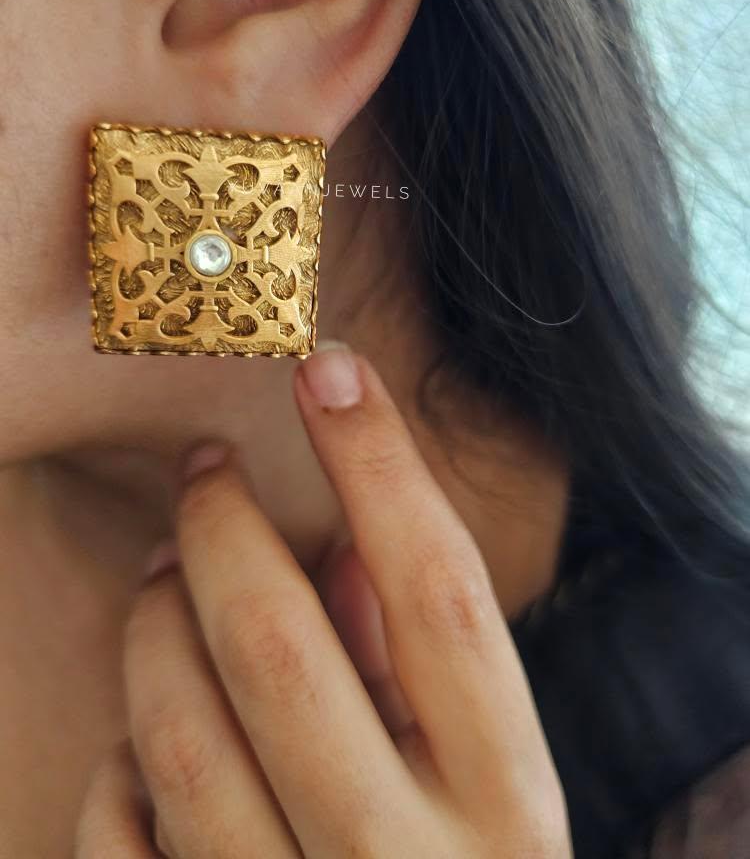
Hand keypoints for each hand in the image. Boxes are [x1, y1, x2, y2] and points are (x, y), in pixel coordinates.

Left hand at [75, 346, 570, 857]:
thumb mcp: (484, 791)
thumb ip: (421, 667)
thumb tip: (347, 542)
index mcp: (507, 808)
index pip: (440, 593)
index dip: (383, 466)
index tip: (329, 367)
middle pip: (278, 647)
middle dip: (222, 530)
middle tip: (201, 473)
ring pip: (175, 736)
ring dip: (153, 626)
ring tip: (161, 577)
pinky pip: (117, 841)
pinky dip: (117, 768)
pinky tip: (142, 740)